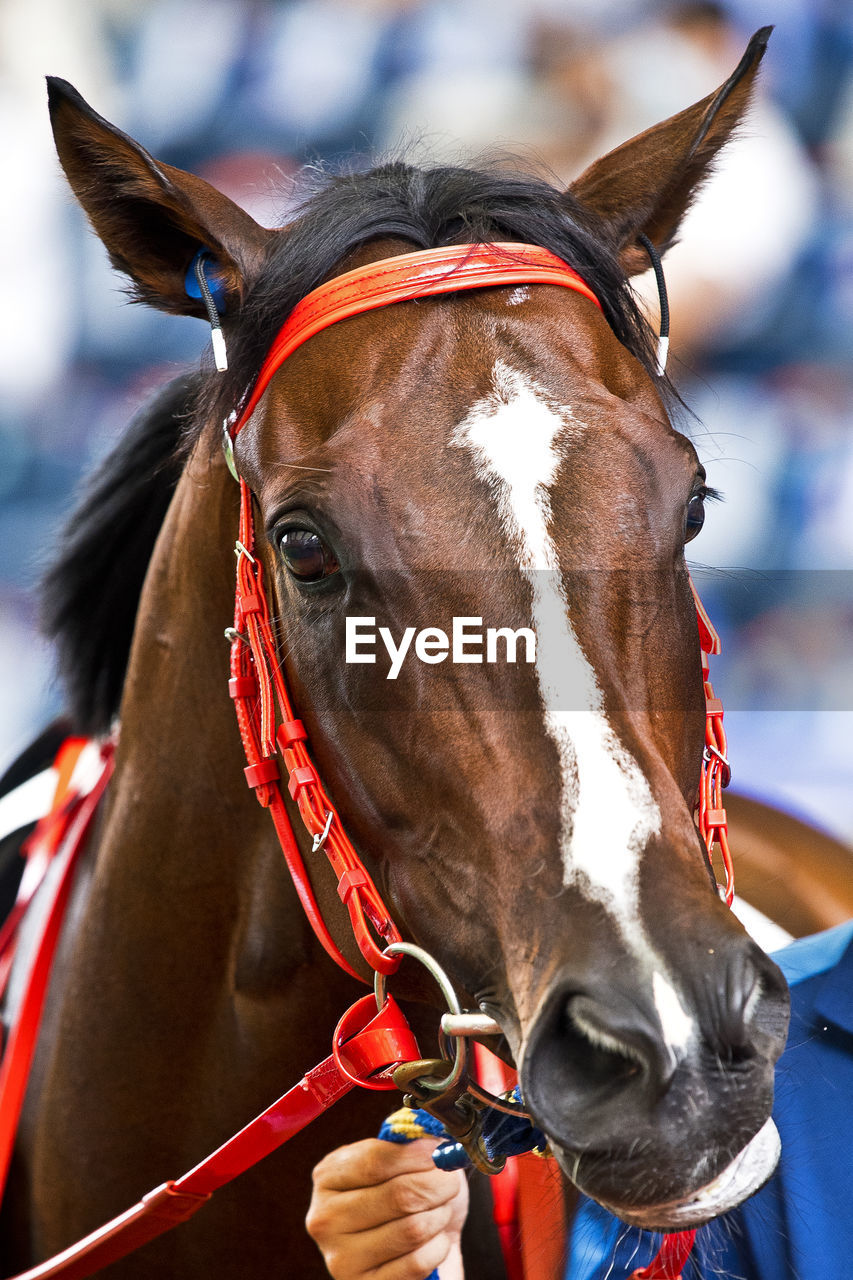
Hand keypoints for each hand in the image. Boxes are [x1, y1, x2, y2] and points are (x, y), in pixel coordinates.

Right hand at [307, 1137, 467, 1279]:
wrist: (414, 1247)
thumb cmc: (408, 1196)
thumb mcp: (402, 1161)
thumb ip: (411, 1145)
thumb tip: (436, 1144)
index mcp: (328, 1177)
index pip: (376, 1160)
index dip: (417, 1156)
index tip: (440, 1153)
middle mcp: (325, 1218)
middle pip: (399, 1195)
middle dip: (436, 1186)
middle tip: (450, 1183)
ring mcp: (341, 1258)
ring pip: (412, 1229)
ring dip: (439, 1216)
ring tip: (441, 1211)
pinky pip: (417, 1263)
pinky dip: (438, 1248)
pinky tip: (436, 1240)